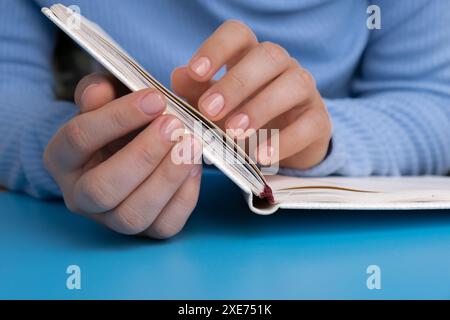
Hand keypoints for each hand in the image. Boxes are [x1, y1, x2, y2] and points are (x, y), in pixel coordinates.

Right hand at [44, 73, 202, 238]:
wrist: (129, 146)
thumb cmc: (118, 121)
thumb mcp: (106, 97)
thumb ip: (100, 90)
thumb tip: (100, 91)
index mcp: (61, 158)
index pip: (79, 139)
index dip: (118, 117)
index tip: (155, 98)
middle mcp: (80, 196)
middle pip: (102, 189)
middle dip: (143, 155)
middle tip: (174, 125)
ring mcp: (111, 220)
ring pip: (132, 215)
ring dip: (167, 178)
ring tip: (190, 144)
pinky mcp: (145, 232)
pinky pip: (164, 226)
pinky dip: (185, 196)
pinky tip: (194, 166)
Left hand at [172, 20, 331, 169]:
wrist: (283, 145)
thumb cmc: (244, 117)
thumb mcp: (216, 105)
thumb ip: (197, 91)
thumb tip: (179, 76)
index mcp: (251, 56)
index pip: (238, 35)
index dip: (217, 48)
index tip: (196, 72)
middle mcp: (281, 66)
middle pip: (267, 56)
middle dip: (236, 83)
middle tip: (209, 110)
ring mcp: (304, 90)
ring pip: (293, 84)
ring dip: (260, 107)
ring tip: (234, 133)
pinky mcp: (318, 120)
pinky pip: (308, 125)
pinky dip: (284, 141)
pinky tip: (261, 156)